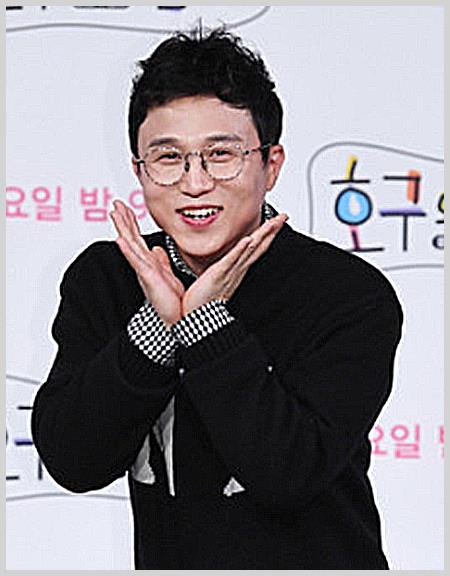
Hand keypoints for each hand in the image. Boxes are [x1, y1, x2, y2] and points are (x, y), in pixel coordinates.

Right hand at [110, 200, 184, 326]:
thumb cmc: (177, 301)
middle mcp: (145, 266)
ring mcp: (144, 272)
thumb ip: (161, 261)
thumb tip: (157, 250)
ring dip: (122, 228)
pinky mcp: (148, 279)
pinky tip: (120, 239)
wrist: (182, 319)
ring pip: (131, 245)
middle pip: (131, 238)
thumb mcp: (168, 276)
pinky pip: (136, 262)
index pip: (138, 239)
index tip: (125, 207)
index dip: (131, 223)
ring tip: (114, 213)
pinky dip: (128, 251)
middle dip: (124, 220)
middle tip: (116, 203)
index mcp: (150, 264)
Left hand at [182, 213, 287, 315]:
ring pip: (250, 250)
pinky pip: (232, 259)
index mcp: (237, 269)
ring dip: (262, 236)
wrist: (198, 317)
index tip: (276, 222)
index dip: (267, 235)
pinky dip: (240, 249)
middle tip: (283, 217)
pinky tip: (248, 240)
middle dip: (271, 231)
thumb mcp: (215, 279)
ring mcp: (230, 271)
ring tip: (272, 223)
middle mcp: (237, 269)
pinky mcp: (219, 274)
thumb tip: (223, 260)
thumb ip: (220, 267)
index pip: (256, 248)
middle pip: (258, 246)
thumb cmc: (204, 300)